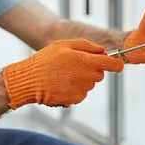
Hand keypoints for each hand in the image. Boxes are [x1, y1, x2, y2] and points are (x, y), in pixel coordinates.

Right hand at [2, 39, 123, 108]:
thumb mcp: (63, 45)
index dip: (116, 63)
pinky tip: (61, 85)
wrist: (28, 81)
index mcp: (84, 60)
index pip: (112, 64)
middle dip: (92, 70)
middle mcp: (86, 76)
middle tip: (74, 66)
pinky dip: (74, 90)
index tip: (116, 63)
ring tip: (63, 75)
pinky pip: (81, 93)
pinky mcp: (75, 99)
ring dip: (81, 80)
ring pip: (90, 84)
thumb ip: (86, 46)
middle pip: (100, 74)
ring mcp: (81, 89)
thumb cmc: (45, 60)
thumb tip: (103, 50)